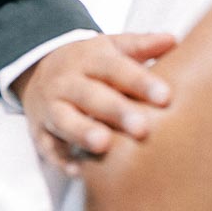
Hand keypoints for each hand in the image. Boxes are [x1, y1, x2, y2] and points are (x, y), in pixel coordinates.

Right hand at [13, 32, 175, 173]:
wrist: (40, 71)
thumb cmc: (89, 63)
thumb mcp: (111, 47)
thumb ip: (141, 45)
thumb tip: (172, 40)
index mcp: (90, 58)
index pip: (116, 68)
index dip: (140, 82)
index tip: (165, 97)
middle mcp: (68, 81)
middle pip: (92, 95)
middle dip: (116, 111)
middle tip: (142, 128)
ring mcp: (51, 106)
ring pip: (65, 119)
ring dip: (83, 132)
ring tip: (104, 144)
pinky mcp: (39, 131)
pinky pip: (47, 146)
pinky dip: (60, 158)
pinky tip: (77, 170)